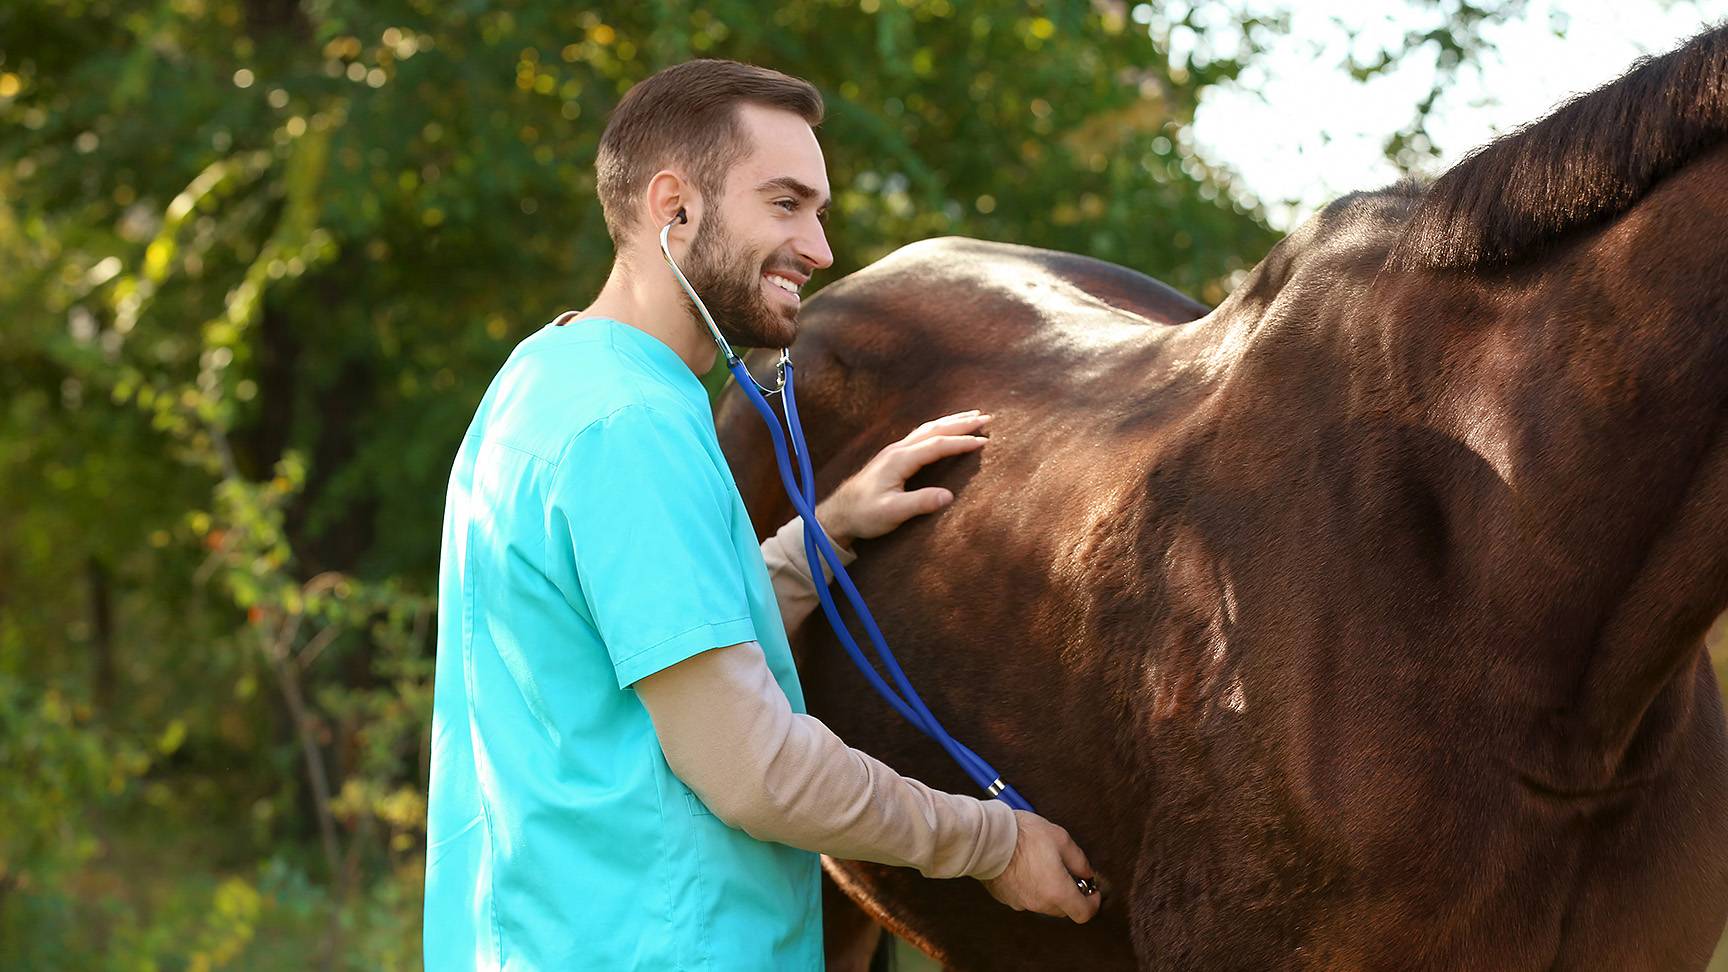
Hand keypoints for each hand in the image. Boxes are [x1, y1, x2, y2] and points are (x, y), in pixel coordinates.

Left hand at [814, 410, 991, 549]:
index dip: (961, 443)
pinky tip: (945, 430)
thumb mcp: (892, 513)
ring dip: (951, 422)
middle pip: (934, 429)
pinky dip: (939, 429)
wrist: (839, 514)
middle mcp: (897, 450)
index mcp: (899, 460)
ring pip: (927, 429)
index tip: (984, 442)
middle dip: (961, 423)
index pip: (937, 445)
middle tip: (987, 418)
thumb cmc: (864, 514)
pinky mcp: (893, 457)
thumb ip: (919, 503)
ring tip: (972, 418)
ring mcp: (894, 451)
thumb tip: (948, 496)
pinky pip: (921, 435)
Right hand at [980, 810, 1100, 922]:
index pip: (1084, 913)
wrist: (987, 838)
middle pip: (1063, 909)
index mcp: (1058, 892)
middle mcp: (1040, 903)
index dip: (1092, 903)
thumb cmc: (1023, 836)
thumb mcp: (1061, 839)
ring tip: (1043, 865)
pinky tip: (1025, 868)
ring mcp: (1021, 902)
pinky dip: (1030, 887)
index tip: (1092, 891)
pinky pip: (1025, 897)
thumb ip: (1079, 860)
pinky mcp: (1006, 898)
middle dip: (1070, 894)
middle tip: (1068, 873)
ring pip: (1044, 903)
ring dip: (1049, 891)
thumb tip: (1086, 873)